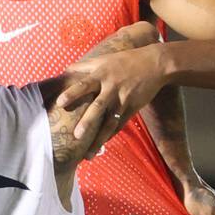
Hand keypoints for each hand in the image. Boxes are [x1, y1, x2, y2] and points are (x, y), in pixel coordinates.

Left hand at [56, 25, 166, 156]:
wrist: (155, 64)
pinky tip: (100, 147)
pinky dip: (110, 136)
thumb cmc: (126, 61)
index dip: (72, 93)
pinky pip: (119, 125)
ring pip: (110, 122)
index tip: (59, 103)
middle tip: (76, 136)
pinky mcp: (132, 109)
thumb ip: (85, 65)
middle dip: (88, 121)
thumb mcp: (105, 59)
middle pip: (98, 106)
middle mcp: (111, 88)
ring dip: (99, 139)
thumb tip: (65, 70)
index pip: (84, 85)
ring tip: (88, 155)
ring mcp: (123, 100)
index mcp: (102, 75)